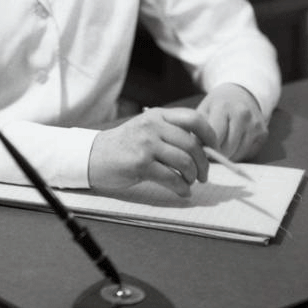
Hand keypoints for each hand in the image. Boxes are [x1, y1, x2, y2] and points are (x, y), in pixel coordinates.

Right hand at [88, 107, 216, 196]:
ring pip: (184, 162)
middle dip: (203, 164)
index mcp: (157, 115)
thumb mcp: (147, 129)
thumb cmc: (124, 146)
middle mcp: (153, 126)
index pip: (193, 119)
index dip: (209, 134)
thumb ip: (170, 132)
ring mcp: (146, 144)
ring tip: (189, 183)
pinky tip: (182, 191)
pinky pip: (172, 178)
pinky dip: (182, 188)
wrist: (94, 156)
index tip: (213, 149)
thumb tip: (203, 148)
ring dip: (192, 177)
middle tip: (203, 175)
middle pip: (192, 145)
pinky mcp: (140, 164)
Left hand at [196, 83, 267, 160]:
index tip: (202, 150)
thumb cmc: (218, 104)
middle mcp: (243, 115)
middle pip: (228, 148)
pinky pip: (249, 152)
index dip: (207, 148)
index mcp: (224, 107)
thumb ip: (198, 128)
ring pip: (239, 153)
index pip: (215, 137)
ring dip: (228, 155)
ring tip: (221, 146)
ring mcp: (255, 124)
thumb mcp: (203, 110)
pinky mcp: (263, 132)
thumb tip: (197, 149)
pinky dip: (239, 153)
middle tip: (210, 151)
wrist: (240, 93)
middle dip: (217, 154)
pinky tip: (234, 143)